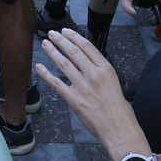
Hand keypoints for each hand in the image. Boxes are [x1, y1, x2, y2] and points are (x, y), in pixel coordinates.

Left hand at [35, 28, 144, 152]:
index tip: (66, 31)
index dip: (74, 37)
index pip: (87, 46)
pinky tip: (40, 67)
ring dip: (53, 52)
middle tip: (52, 34)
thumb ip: (101, 72)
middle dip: (61, 41)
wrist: (119, 128)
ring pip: (64, 64)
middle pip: (74, 52)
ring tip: (45, 44)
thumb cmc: (120, 109)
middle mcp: (93, 74)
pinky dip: (46, 75)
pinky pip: (57, 84)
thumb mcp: (114, 82)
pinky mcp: (73, 99)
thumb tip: (88, 64)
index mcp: (106, 68)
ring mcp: (82, 86)